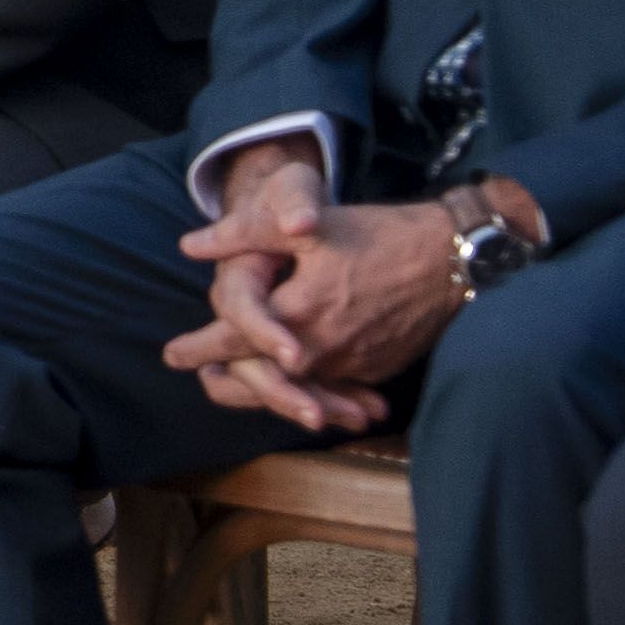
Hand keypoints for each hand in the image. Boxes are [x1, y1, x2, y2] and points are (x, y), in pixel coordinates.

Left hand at [167, 153, 491, 432]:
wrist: (452, 258)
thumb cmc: (378, 235)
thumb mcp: (309, 226)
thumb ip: (245, 234)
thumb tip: (189, 246)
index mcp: (297, 312)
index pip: (234, 339)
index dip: (199, 348)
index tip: (172, 355)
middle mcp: (322, 348)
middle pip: (262, 379)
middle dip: (231, 384)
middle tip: (205, 380)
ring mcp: (352, 364)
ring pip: (298, 393)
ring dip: (270, 396)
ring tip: (244, 390)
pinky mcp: (376, 369)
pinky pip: (334, 392)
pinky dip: (315, 397)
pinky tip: (304, 399)